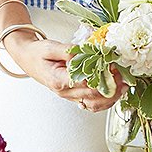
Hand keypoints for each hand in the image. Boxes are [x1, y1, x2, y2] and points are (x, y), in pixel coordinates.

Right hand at [4, 34, 124, 111]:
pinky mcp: (75, 95)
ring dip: (111, 96)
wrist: (28, 59)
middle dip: (111, 85)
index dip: (101, 76)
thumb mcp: (50, 47)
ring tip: (124, 85)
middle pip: (93, 95)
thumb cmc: (37, 53)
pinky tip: (116, 91)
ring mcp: (71, 96)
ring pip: (95, 104)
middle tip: (122, 73)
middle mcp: (65, 92)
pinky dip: (106, 99)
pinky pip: (92, 103)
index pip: (85, 84)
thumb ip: (69, 50)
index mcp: (59, 81)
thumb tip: (87, 51)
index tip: (112, 66)